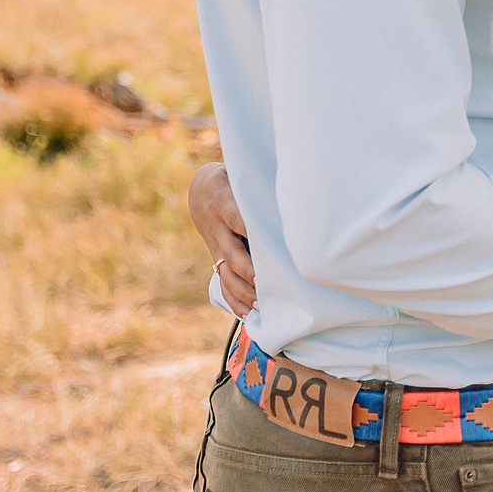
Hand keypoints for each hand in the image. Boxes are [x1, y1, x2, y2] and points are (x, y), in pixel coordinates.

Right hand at [189, 161, 255, 317]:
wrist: (200, 191)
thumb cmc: (232, 181)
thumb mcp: (240, 176)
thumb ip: (260, 186)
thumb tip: (292, 193)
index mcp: (224, 203)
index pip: (237, 219)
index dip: (250, 233)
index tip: (268, 246)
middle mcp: (218, 229)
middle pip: (232, 254)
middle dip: (249, 272)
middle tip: (267, 285)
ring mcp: (216, 247)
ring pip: (226, 274)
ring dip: (243, 292)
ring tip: (261, 306)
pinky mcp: (217, 259)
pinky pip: (222, 284)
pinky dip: (234, 301)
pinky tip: (248, 315)